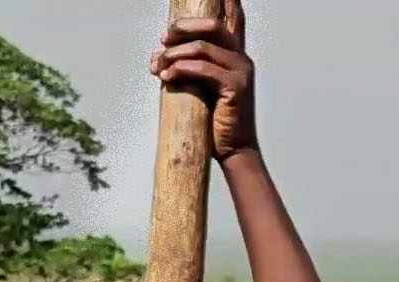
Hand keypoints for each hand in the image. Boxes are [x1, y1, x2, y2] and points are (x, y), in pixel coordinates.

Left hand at [149, 0, 256, 160]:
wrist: (232, 150)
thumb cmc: (215, 120)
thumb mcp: (201, 85)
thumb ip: (189, 63)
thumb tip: (160, 51)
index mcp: (235, 55)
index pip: (233, 19)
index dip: (228, 1)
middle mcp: (241, 58)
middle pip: (212, 25)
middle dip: (182, 28)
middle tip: (163, 39)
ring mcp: (241, 71)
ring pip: (202, 47)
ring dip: (173, 55)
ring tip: (157, 66)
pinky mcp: (236, 87)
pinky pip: (201, 69)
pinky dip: (179, 70)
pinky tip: (165, 78)